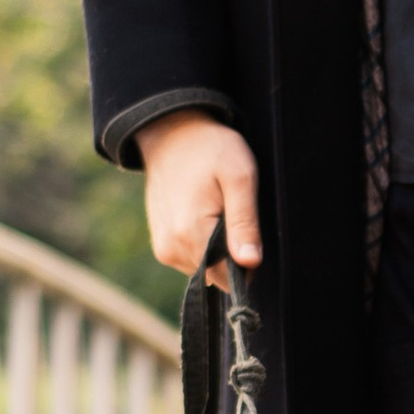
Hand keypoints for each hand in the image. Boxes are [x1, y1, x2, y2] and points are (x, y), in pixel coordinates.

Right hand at [139, 113, 260, 282]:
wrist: (172, 134)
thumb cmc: (211, 150)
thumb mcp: (240, 177)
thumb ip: (245, 222)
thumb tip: (250, 263)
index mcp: (190, 234)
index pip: (229, 279)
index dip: (248, 265)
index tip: (251, 236)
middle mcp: (171, 249)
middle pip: (218, 276)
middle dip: (233, 254)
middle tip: (234, 213)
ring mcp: (163, 250)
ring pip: (207, 270)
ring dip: (219, 249)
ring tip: (218, 211)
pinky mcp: (162, 246)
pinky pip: (194, 260)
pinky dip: (206, 245)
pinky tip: (206, 216)